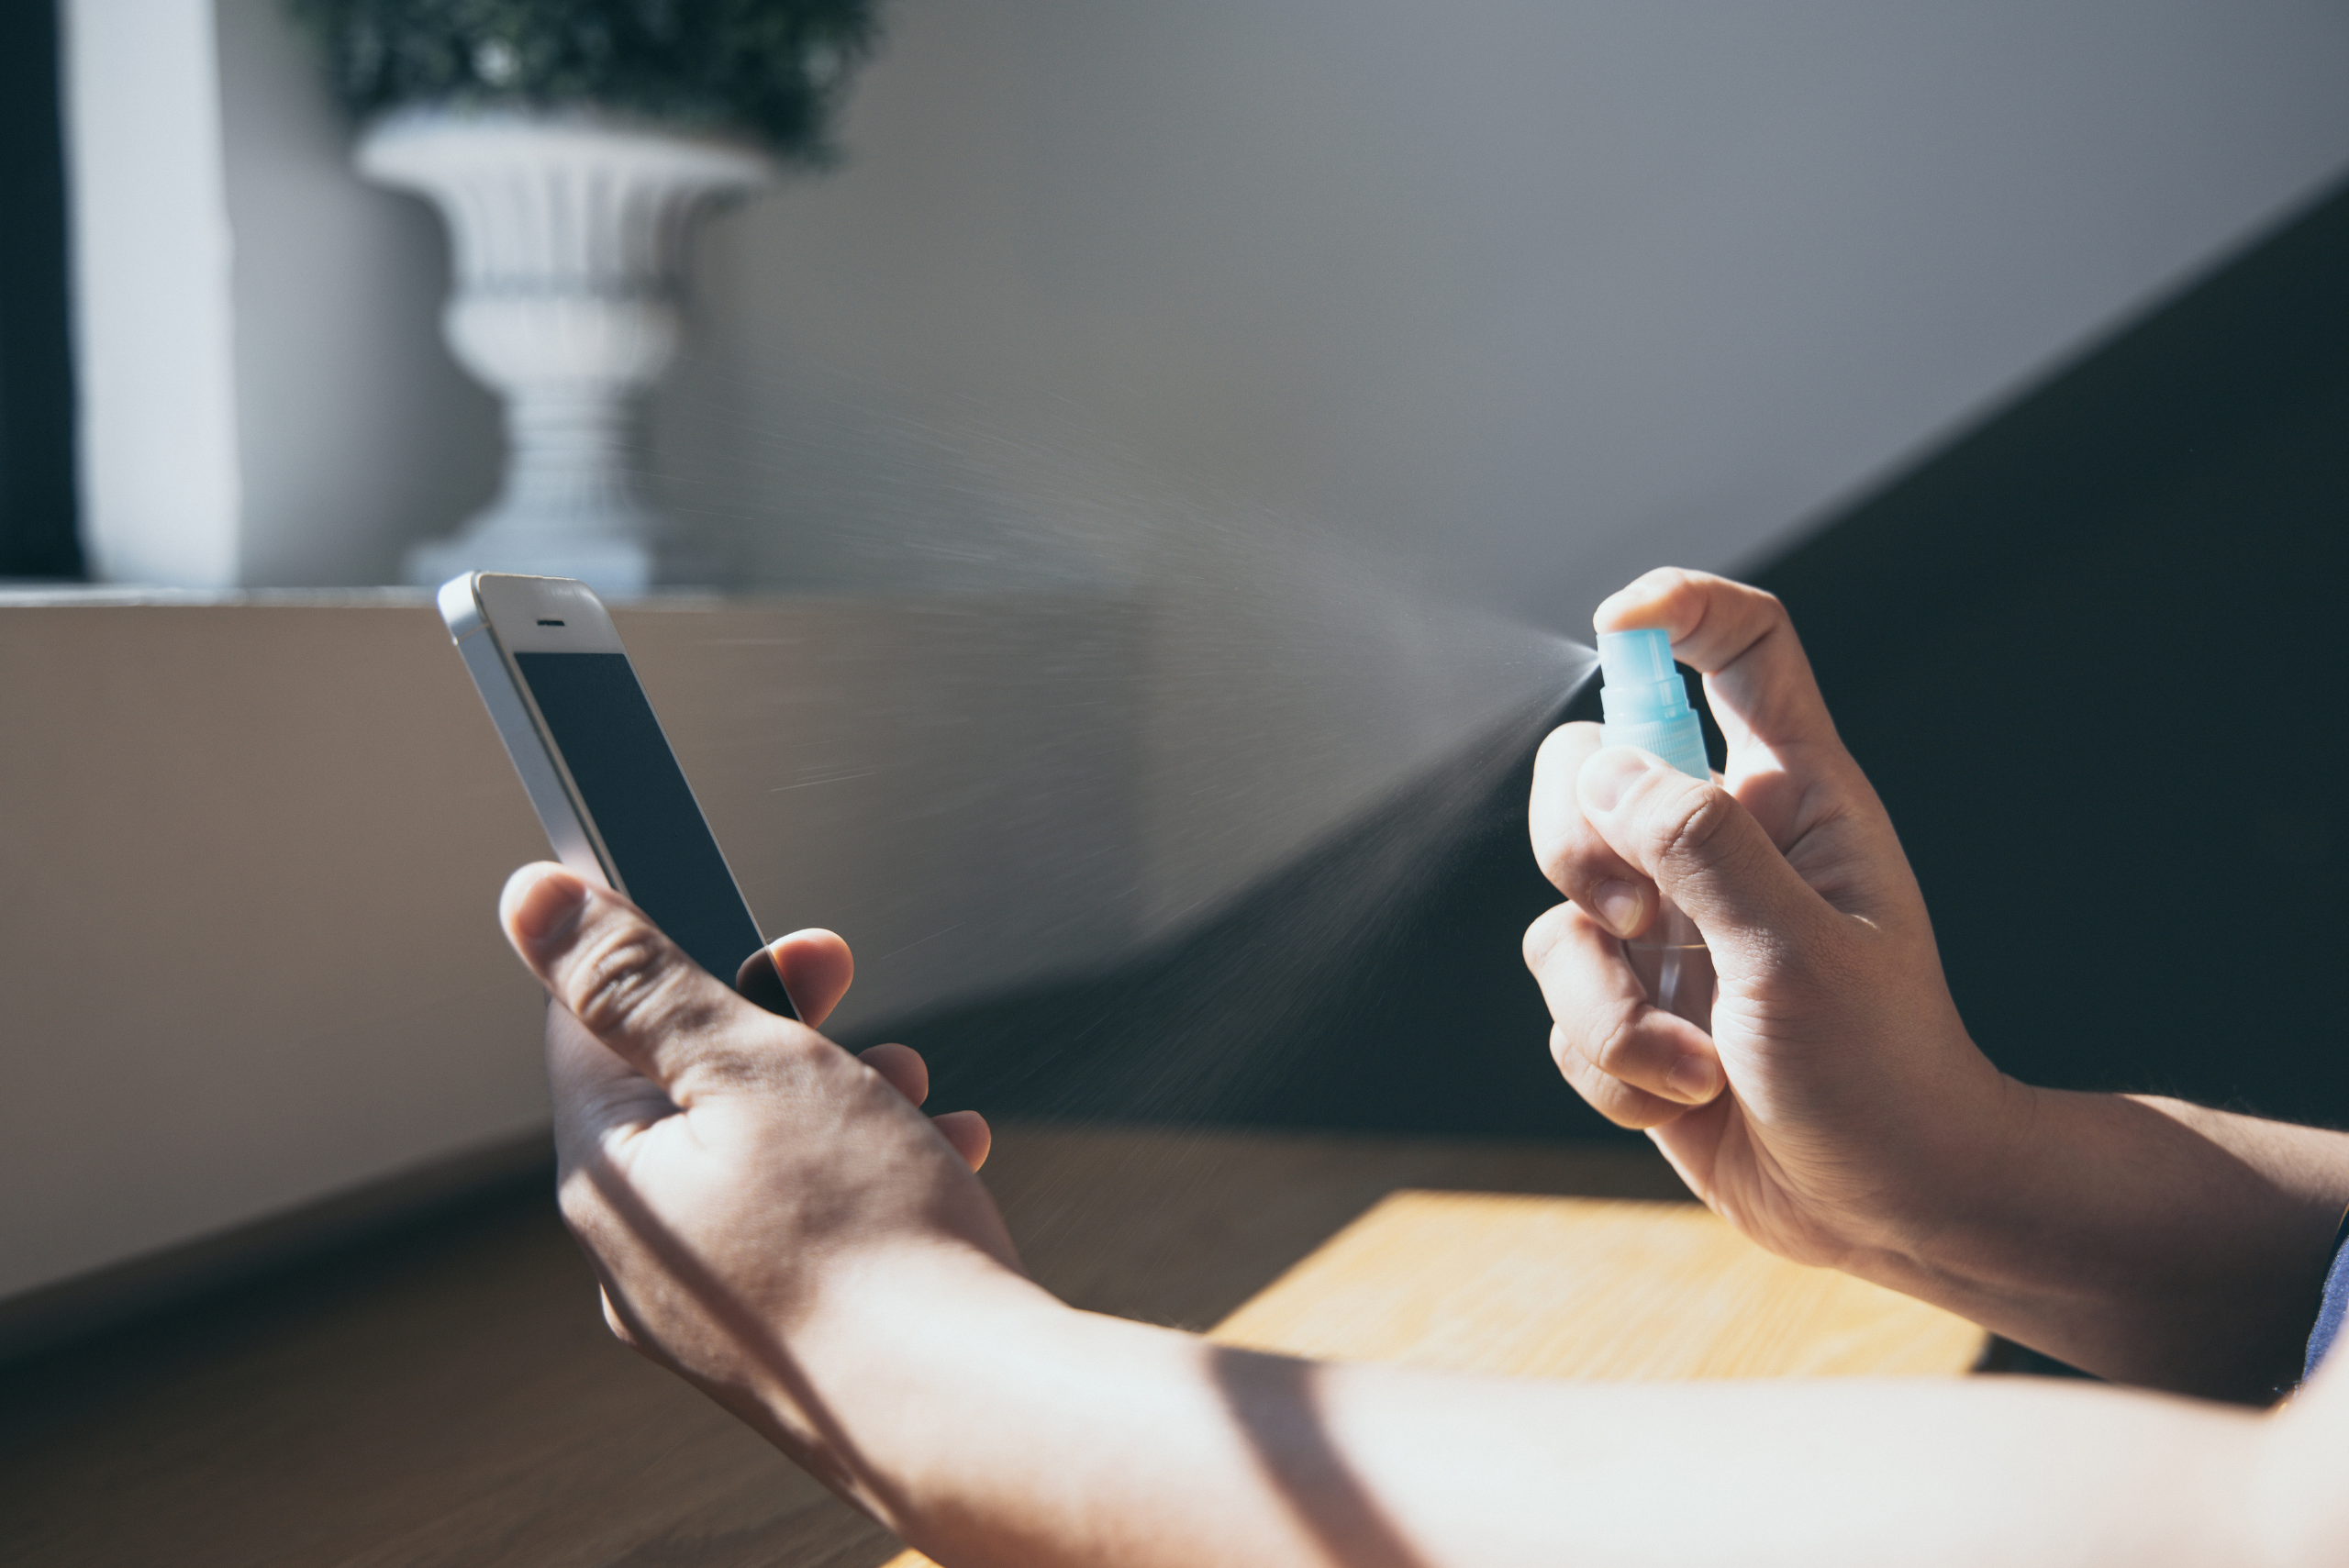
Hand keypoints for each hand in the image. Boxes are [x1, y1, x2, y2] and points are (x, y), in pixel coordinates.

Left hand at [498, 863, 1035, 1516]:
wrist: (966, 1415)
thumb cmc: (864, 1239)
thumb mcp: (748, 1065)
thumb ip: (639, 980)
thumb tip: (532, 900)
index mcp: (610, 1180)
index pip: (599, 1027)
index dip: (692, 957)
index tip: (789, 945)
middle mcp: (644, 1257)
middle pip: (693, 1091)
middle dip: (789, 1029)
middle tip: (859, 1004)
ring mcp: (715, 1311)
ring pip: (767, 1158)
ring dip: (844, 1097)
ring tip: (913, 1092)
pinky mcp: (788, 1344)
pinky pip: (819, 1230)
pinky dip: (877, 1178)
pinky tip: (942, 1161)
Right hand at [1524, 569, 2007, 1272]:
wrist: (1889, 1209)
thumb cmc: (1882, 1072)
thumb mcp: (1798, 951)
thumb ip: (1700, 847)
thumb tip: (1602, 768)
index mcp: (1794, 797)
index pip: (1741, 650)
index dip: (1678, 611)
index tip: (1614, 629)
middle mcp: (1722, 847)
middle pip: (1591, 768)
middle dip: (1578, 846)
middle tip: (1639, 921)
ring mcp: (1673, 929)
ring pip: (1558, 906)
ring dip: (1606, 1003)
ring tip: (1691, 1063)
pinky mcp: (1634, 1007)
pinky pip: (1560, 1001)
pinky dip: (1607, 1062)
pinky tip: (1681, 1098)